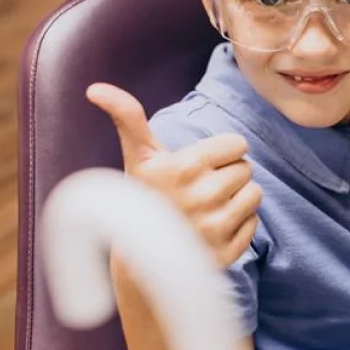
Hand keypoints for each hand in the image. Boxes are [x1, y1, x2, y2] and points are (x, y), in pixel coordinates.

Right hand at [86, 83, 261, 266]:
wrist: (139, 261)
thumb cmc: (143, 198)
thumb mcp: (139, 157)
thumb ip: (127, 117)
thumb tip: (95, 88)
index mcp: (186, 166)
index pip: (238, 144)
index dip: (222, 152)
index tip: (200, 165)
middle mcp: (202, 196)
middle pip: (246, 168)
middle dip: (228, 174)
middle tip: (201, 188)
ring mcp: (215, 227)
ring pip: (254, 194)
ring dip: (237, 198)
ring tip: (209, 207)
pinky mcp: (227, 253)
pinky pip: (254, 223)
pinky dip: (239, 225)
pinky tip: (214, 229)